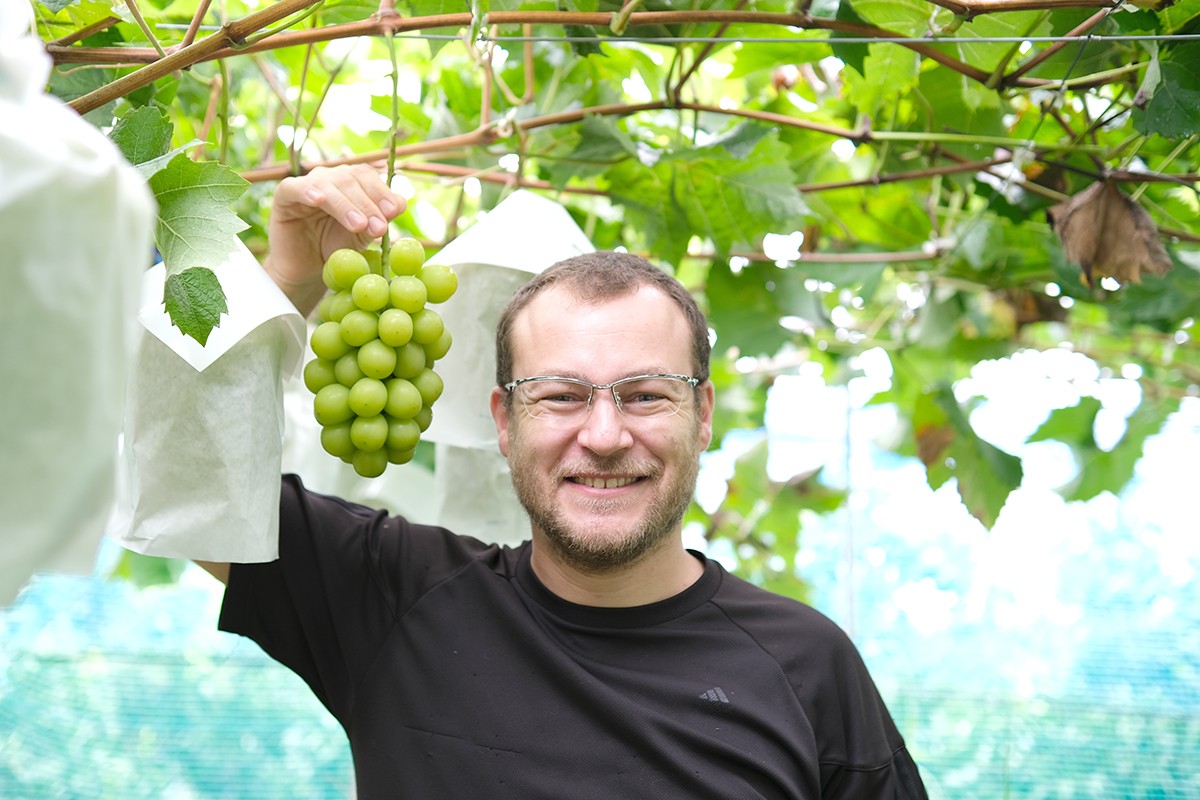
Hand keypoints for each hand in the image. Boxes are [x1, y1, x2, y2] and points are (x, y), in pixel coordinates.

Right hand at [264, 164, 405, 314]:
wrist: (310, 268)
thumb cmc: (337, 248)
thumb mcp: (363, 235)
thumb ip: (380, 219)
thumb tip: (400, 203)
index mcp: (351, 182)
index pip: (368, 177)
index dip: (381, 192)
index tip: (393, 212)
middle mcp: (330, 178)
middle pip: (351, 179)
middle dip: (367, 204)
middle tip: (378, 227)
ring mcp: (307, 184)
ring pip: (328, 184)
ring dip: (346, 204)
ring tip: (358, 225)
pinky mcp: (285, 195)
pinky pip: (295, 188)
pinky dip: (308, 191)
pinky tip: (319, 201)